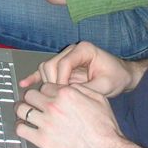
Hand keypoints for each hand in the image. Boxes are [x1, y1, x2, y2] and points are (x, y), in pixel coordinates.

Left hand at [16, 83, 126, 147]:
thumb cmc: (104, 129)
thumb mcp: (98, 99)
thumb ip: (81, 89)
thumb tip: (70, 86)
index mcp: (66, 94)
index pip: (45, 86)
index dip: (46, 91)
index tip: (45, 95)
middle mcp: (54, 106)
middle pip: (30, 94)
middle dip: (32, 97)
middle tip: (32, 102)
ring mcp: (46, 123)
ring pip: (21, 109)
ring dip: (22, 109)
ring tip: (23, 112)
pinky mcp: (42, 140)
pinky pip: (21, 129)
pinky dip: (20, 126)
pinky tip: (24, 126)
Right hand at [19, 42, 135, 97]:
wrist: (122, 75)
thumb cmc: (116, 77)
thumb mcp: (105, 85)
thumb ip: (88, 90)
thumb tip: (70, 96)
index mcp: (84, 49)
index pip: (64, 62)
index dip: (61, 79)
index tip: (64, 93)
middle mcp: (73, 50)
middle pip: (52, 64)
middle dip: (53, 82)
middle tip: (59, 97)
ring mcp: (66, 57)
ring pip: (46, 67)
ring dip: (47, 82)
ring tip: (52, 96)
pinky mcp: (62, 66)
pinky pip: (45, 70)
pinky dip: (34, 77)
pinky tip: (25, 83)